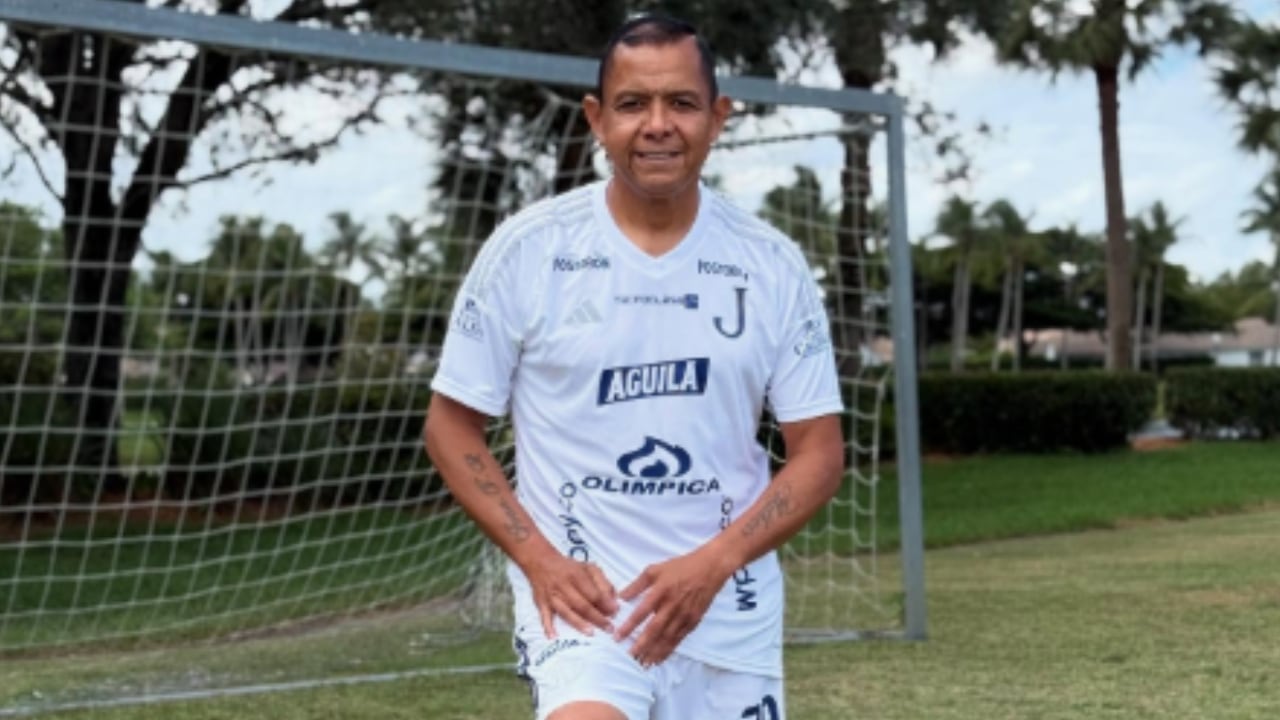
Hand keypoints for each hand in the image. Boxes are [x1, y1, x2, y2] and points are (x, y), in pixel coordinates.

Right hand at [523, 551, 617, 638]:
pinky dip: (548, 627)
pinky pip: (544, 616)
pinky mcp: (541, 603)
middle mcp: (563, 586)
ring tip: (591, 633)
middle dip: (596, 618)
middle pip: (581, 605)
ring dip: (578, 623)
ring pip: (566, 612)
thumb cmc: (569, 567)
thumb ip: (602, 582)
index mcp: (576, 575)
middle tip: (609, 628)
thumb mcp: (588, 568)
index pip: (593, 593)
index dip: (605, 604)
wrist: (540, 562)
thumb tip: (613, 600)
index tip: (615, 613)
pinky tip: (553, 637)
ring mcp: (551, 596)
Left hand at [613, 549, 729, 666]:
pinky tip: (660, 658)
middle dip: (641, 645)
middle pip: (655, 629)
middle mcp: (672, 605)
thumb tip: (620, 597)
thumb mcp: (656, 569)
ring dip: (654, 652)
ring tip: (643, 663)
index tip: (617, 638)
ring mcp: (684, 615)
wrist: (710, 569)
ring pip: (667, 638)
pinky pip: (679, 639)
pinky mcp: (693, 621)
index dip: (629, 626)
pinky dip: (669, 650)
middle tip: (629, 658)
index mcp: (661, 591)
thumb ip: (637, 584)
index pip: (642, 612)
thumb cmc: (681, 567)